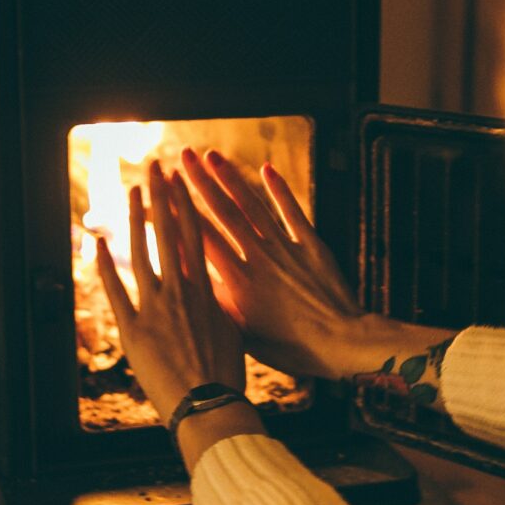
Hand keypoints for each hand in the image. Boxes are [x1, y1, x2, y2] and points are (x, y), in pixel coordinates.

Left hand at [94, 160, 246, 425]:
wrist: (209, 405)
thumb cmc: (226, 375)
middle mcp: (180, 292)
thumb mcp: (233, 331)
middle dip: (161, 196)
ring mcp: (154, 308)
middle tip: (155, 168)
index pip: (196, 236)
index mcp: (207, 291)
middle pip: (169, 233)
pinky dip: (104, 264)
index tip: (182, 181)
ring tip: (130, 192)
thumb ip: (219, 305)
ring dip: (134, 219)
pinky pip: (115, 290)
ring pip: (141, 252)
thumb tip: (215, 291)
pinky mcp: (133, 330)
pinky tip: (96, 241)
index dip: (187, 205)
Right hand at [179, 149, 371, 377]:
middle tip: (181, 156)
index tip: (163, 190)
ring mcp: (286, 248)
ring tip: (211, 155)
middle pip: (224, 212)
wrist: (341, 343)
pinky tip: (266, 168)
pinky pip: (292, 211)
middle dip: (199, 181)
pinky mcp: (311, 245)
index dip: (180, 212)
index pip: (200, 239)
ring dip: (231, 178)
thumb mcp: (246, 335)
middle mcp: (259, 257)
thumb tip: (197, 285)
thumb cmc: (291, 349)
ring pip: (253, 206)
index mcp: (238, 282)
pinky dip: (279, 189)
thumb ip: (221, 306)